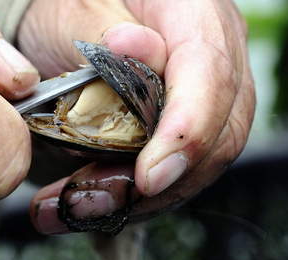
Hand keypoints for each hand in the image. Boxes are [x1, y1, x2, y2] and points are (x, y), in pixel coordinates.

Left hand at [19, 0, 254, 233]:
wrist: (71, 23)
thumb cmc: (73, 9)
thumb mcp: (76, 8)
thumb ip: (104, 30)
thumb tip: (131, 50)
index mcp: (197, 13)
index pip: (210, 75)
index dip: (187, 133)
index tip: (149, 177)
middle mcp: (215, 56)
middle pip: (217, 133)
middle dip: (157, 183)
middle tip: (88, 203)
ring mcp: (206, 94)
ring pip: (198, 163)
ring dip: (138, 198)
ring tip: (75, 210)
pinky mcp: (186, 124)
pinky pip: (178, 169)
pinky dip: (136, 195)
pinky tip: (92, 204)